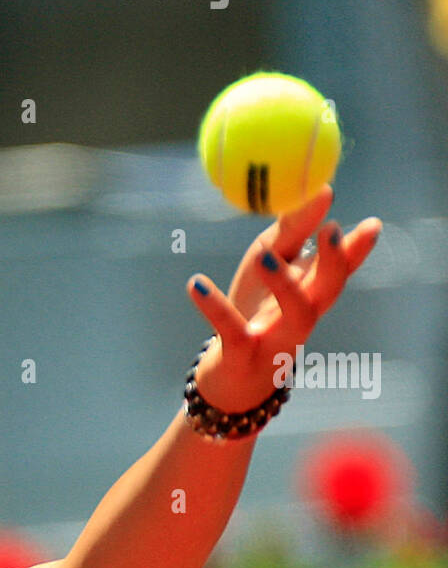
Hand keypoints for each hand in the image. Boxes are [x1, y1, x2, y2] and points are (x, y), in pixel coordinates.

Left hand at [184, 184, 382, 412]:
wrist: (227, 377)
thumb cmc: (250, 312)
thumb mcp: (264, 264)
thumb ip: (290, 231)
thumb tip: (322, 190)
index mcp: (309, 296)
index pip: (339, 271)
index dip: (356, 250)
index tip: (371, 224)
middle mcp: (300, 319)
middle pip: (327, 293)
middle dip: (334, 263)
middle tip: (331, 230)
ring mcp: (274, 340)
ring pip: (295, 317)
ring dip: (284, 286)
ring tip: (264, 256)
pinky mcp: (241, 356)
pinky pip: (232, 332)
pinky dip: (214, 308)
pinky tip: (196, 284)